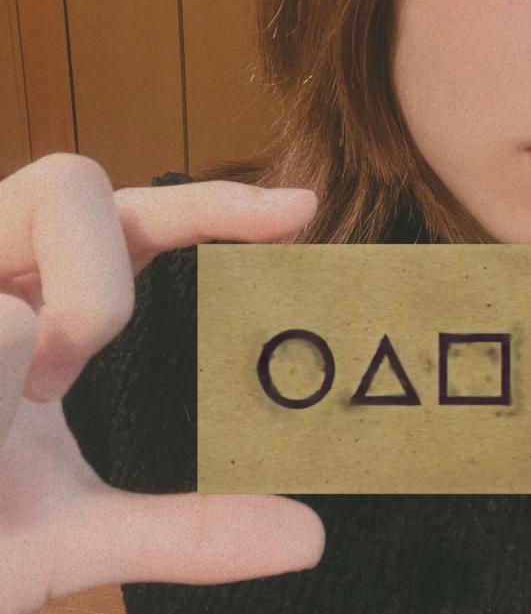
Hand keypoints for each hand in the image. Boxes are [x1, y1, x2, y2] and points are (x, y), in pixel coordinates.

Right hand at [0, 153, 325, 613]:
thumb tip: (307, 538)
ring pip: (21, 207)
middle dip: (92, 280)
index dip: (217, 202)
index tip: (301, 209)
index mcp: (51, 305)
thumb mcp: (64, 537)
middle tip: (59, 378)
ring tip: (16, 393)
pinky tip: (1, 402)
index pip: (144, 220)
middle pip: (72, 184)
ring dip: (35, 312)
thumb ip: (183, 533)